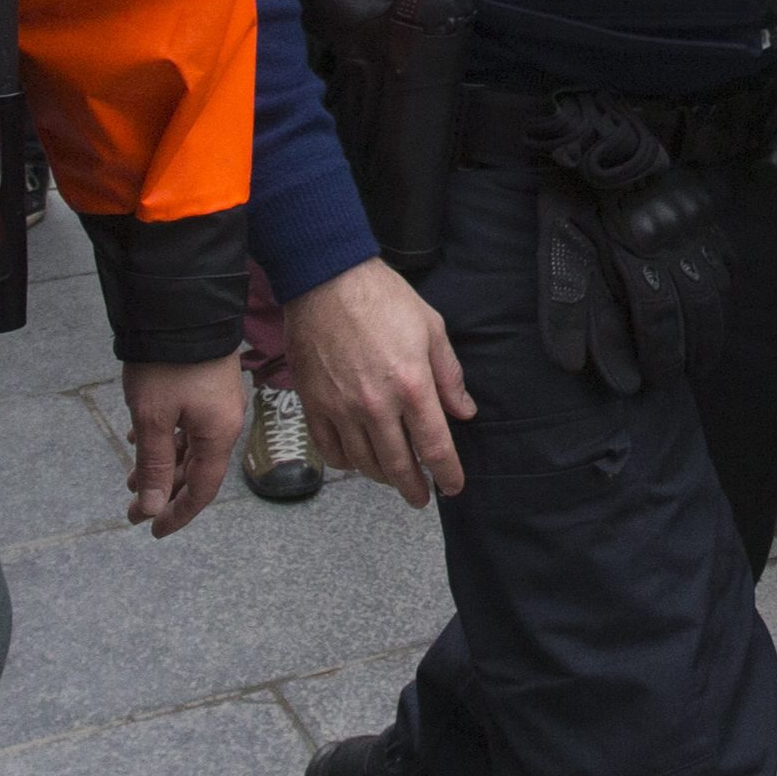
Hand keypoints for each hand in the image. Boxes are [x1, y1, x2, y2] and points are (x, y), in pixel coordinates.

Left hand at [119, 354, 243, 536]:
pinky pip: (187, 423)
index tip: (152, 530)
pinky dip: (165, 437)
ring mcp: (217, 401)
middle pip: (196, 469)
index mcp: (218, 435)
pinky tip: (139, 436)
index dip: (178, 513)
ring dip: (161, 463)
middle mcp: (224, 421)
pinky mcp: (206, 384)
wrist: (180, 302)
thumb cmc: (167, 362)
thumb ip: (154, 465)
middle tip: (133, 508)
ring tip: (130, 477)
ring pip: (188, 445)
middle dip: (164, 491)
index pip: (202, 489)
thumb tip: (154, 507)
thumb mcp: (153, 417)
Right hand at [279, 257, 476, 506]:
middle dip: (414, 489)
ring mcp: (340, 407)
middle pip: (398, 466)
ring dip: (381, 477)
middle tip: (421, 497)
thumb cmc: (381, 297)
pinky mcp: (313, 403)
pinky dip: (346, 463)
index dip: (447, 475)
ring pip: (363, 463)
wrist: (325, 278)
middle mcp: (376, 405)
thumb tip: (463, 411)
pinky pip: (329, 449)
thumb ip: (449, 376)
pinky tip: (356, 460)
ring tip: (392, 477)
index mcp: (412, 386)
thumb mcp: (431, 328)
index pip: (435, 448)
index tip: (452, 487)